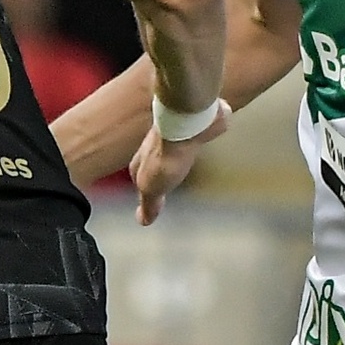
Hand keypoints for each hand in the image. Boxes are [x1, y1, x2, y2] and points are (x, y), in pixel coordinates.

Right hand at [126, 103, 227, 224]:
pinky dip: (198, 139)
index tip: (151, 202)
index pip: (140, 180)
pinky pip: (196, 134)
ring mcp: (177, 134)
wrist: (187, 123)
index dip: (146, 192)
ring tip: (187, 165)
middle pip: (156, 162)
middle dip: (161, 172)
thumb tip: (144, 220)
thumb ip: (150, 204)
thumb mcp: (152, 189)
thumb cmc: (166, 156)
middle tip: (168, 183)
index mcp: (142, 162)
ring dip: (180, 155)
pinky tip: (204, 145)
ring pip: (176, 148)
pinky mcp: (198, 125)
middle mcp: (156, 146)